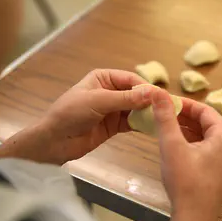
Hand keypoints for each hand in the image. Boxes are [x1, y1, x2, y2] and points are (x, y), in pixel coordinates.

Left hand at [0, 69, 153, 163]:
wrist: (54, 141)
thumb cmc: (71, 114)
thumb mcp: (98, 102)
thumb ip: (125, 98)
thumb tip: (152, 93)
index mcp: (103, 78)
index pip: (131, 79)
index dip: (146, 88)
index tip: (161, 97)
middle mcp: (110, 91)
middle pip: (136, 94)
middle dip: (149, 101)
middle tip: (167, 110)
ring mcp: (113, 109)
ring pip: (136, 109)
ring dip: (147, 113)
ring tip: (163, 119)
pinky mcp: (114, 125)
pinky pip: (132, 122)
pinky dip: (142, 124)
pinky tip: (153, 128)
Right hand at [151, 89, 221, 220]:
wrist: (193, 217)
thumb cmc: (185, 181)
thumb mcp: (172, 145)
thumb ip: (165, 117)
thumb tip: (158, 92)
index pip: (206, 111)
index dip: (185, 104)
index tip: (167, 102)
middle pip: (208, 123)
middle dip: (186, 118)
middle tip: (166, 114)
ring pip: (208, 137)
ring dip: (189, 131)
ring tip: (169, 128)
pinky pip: (209, 150)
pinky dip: (194, 144)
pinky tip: (178, 146)